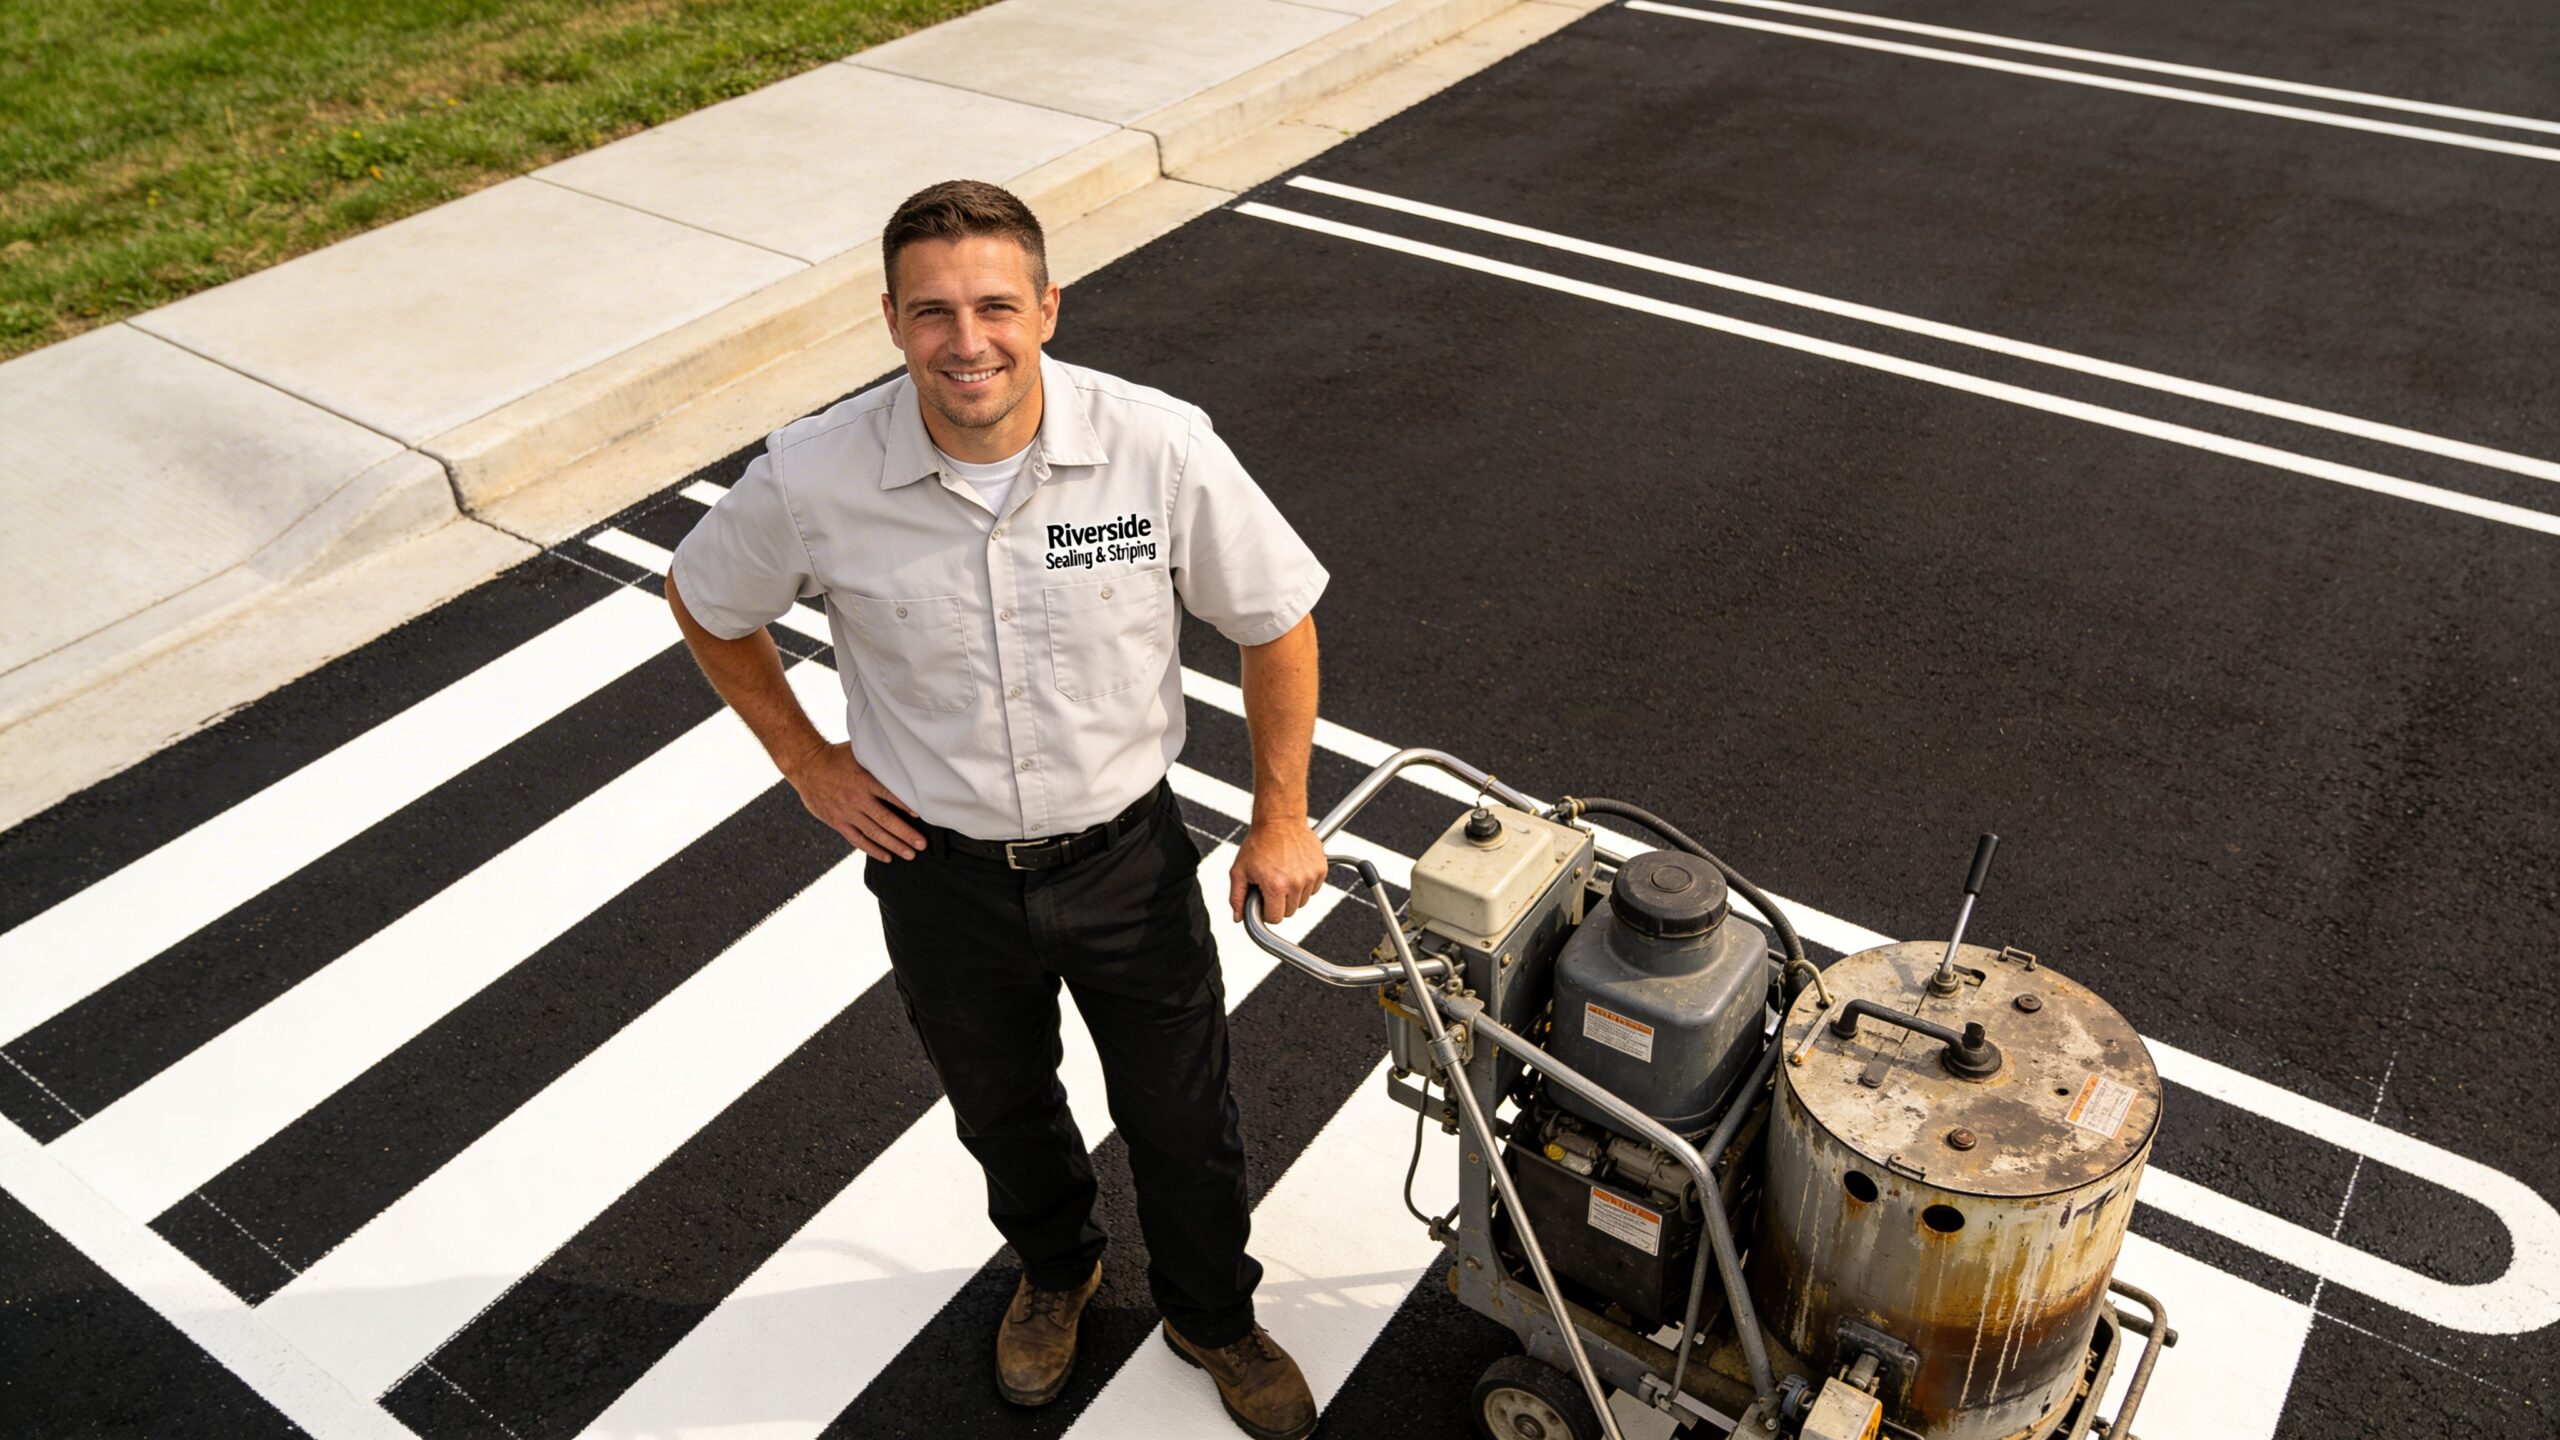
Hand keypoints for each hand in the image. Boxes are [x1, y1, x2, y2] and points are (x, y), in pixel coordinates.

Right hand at [784, 740, 925, 860]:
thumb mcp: (858, 751)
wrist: (806, 766)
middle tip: (922, 844)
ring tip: (910, 854)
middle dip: (906, 834)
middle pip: (885, 820)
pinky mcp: (837, 822)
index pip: (890, 794)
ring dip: (893, 845)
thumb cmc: (836, 756)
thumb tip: (903, 753)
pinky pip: (857, 839)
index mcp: (864, 780)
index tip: (922, 815)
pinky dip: (872, 850)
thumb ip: (878, 758)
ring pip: (874, 833)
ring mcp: (846, 813)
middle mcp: (857, 798)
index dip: (906, 805)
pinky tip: (887, 857)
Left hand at [1231, 817, 1326, 922]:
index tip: (1263, 901)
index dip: (1267, 912)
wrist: (1280, 820)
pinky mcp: (1321, 868)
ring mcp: (1310, 875)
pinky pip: (1314, 888)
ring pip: (1303, 901)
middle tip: (1271, 885)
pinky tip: (1295, 869)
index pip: (1275, 918)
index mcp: (1275, 885)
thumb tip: (1238, 918)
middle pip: (1290, 911)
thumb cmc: (1258, 843)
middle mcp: (1296, 882)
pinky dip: (1305, 884)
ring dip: (1293, 894)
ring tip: (1283, 874)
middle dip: (1279, 903)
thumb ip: (1237, 897)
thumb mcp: (1239, 870)